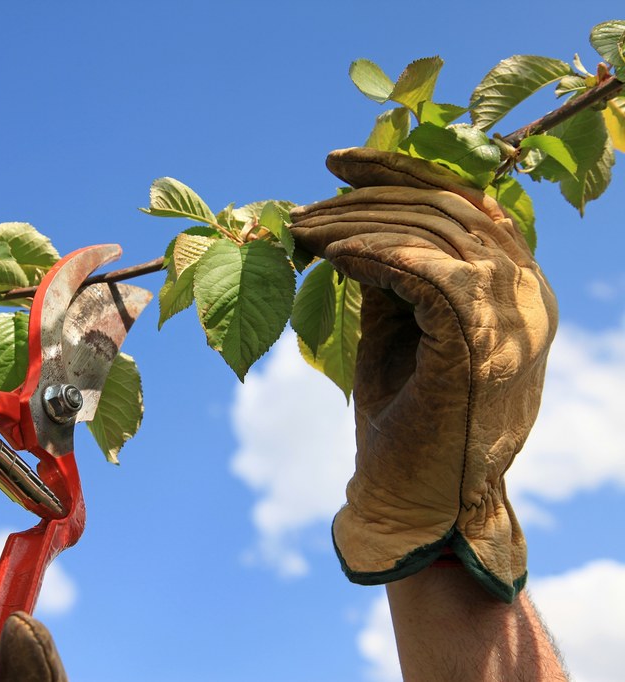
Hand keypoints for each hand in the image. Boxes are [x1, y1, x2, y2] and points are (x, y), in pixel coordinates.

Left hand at [290, 148, 557, 601]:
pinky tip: (333, 257)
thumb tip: (352, 216)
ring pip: (434, 232)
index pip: (464, 199)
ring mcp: (513, 318)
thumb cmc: (401, 416)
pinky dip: (375, 255)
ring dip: (356, 224)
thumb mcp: (397, 326)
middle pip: (446, 206)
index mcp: (513, 284)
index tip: (336, 163)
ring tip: (302, 232)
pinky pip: (428, 271)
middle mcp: (527, 292)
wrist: (412, 502)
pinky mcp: (483, 344)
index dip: (399, 171)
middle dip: (365, 198)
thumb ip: (393, 269)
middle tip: (302, 209)